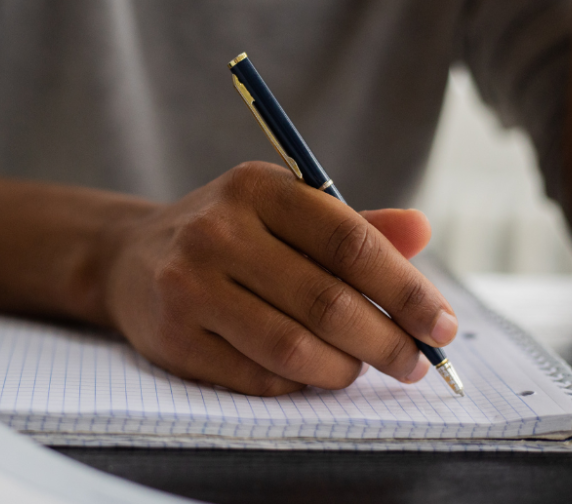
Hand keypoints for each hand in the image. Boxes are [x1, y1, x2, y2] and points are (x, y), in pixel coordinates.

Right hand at [100, 161, 456, 395]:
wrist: (129, 258)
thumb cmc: (228, 235)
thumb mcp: (283, 211)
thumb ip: (353, 226)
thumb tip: (422, 230)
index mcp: (257, 187)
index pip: (348, 240)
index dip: (406, 288)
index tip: (442, 326)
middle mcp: (218, 232)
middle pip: (327, 301)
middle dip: (386, 341)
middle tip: (414, 362)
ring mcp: (189, 285)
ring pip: (294, 348)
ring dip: (344, 369)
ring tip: (360, 368)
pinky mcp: (174, 337)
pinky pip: (259, 377)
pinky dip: (299, 384)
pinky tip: (310, 373)